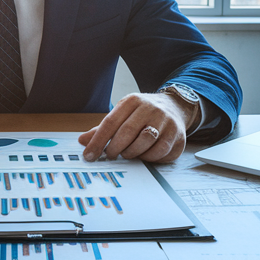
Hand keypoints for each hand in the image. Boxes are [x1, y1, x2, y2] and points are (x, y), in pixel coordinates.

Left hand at [78, 92, 194, 162]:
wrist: (174, 107)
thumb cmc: (142, 114)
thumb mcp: (122, 115)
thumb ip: (103, 129)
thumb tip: (82, 141)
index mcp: (133, 101)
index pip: (110, 122)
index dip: (98, 140)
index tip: (89, 155)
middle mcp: (151, 108)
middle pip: (127, 132)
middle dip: (114, 148)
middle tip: (110, 156)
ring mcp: (166, 121)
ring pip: (144, 143)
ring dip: (132, 153)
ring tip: (128, 153)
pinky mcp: (177, 135)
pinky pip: (159, 152)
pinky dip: (148, 158)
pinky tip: (144, 154)